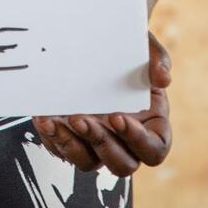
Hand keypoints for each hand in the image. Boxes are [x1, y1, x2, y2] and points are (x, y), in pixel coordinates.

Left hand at [31, 30, 171, 177]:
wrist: (97, 42)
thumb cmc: (127, 49)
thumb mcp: (145, 48)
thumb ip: (158, 60)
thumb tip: (164, 78)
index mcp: (152, 127)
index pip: (153, 150)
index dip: (137, 140)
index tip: (117, 117)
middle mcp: (126, 142)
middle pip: (121, 165)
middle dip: (100, 143)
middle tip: (80, 118)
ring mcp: (98, 143)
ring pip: (87, 163)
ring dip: (70, 146)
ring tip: (54, 123)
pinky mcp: (72, 138)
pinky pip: (62, 150)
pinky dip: (52, 138)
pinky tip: (43, 118)